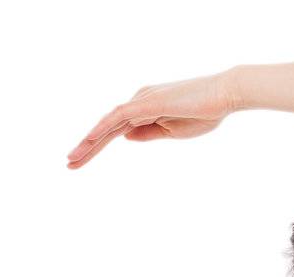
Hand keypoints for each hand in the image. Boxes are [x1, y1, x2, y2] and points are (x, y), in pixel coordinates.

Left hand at [65, 70, 237, 168]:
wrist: (224, 95)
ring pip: (108, 122)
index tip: (81, 161)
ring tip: (73, 159)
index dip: (96, 146)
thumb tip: (126, 138)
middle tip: (69, 164)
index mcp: (145, 109)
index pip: (114, 130)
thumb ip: (148, 133)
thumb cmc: (205, 112)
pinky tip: (89, 139)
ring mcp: (142, 100)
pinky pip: (119, 115)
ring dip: (89, 141)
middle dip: (87, 146)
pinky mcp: (147, 101)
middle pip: (107, 127)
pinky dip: (103, 127)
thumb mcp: (172, 131)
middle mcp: (139, 102)